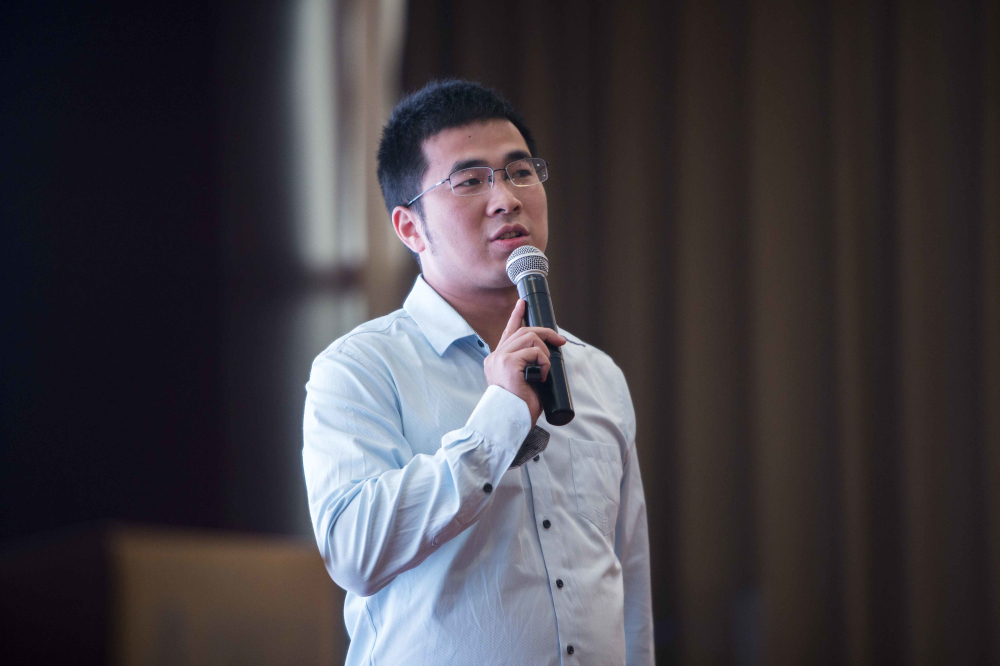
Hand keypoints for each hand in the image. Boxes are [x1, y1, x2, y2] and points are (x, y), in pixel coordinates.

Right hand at [483, 299, 566, 425]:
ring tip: (544, 371)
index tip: (522, 303)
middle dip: (546, 334)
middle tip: (560, 342)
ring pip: (531, 338)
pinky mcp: (509, 363)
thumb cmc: (519, 407)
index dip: (516, 316)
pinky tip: (540, 377)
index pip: (508, 332)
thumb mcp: (524, 381)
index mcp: (497, 360)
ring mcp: (501, 358)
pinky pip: (535, 352)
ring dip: (545, 354)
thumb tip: (546, 352)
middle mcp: (495, 356)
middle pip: (525, 332)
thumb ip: (527, 365)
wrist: (510, 421)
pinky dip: (544, 363)